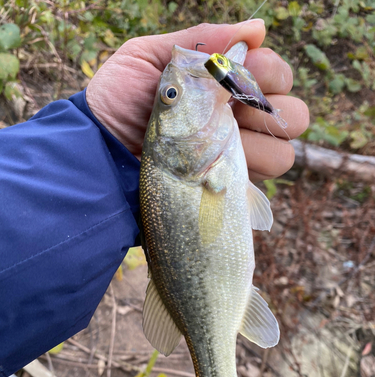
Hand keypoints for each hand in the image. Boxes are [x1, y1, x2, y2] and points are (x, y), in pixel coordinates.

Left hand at [86, 20, 308, 181]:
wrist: (103, 154)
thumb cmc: (118, 103)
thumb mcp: (147, 57)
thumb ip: (201, 39)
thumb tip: (257, 27)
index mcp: (222, 87)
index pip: (274, 74)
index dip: (266, 71)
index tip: (238, 73)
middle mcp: (238, 120)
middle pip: (293, 111)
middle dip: (270, 105)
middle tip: (234, 108)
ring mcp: (238, 155)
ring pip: (285, 145)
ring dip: (259, 139)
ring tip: (221, 140)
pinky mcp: (232, 184)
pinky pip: (269, 174)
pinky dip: (253, 165)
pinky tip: (219, 164)